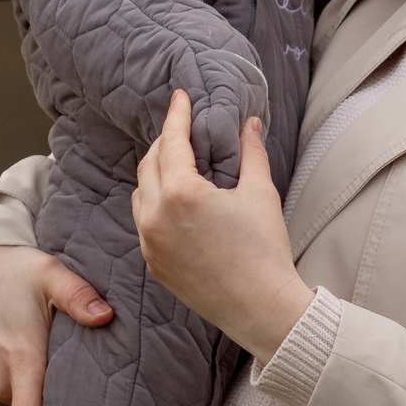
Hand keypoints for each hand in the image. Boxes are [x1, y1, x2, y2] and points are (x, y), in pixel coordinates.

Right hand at [0, 244, 112, 405]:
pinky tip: (50, 373)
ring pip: (29, 403)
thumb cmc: (15, 270)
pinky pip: (20, 393)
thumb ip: (77, 294)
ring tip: (74, 379)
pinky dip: (36, 389)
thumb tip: (106, 317)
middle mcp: (2, 379)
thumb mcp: (49, 272)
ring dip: (49, 398)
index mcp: (21, 360)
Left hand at [133, 93, 313, 358]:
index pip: (172, 142)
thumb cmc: (265, 250)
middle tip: (183, 129)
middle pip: (150, 164)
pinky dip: (154, 204)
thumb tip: (249, 123)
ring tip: (177, 163)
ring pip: (141, 194)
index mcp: (182, 193)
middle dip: (165, 142)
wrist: (261, 308)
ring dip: (155, 173)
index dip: (177, 116)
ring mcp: (150, 242)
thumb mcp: (260, 193)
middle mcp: (156, 216)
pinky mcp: (153, 264)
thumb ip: (251, 152)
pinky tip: (173, 202)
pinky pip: (144, 223)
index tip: (180, 97)